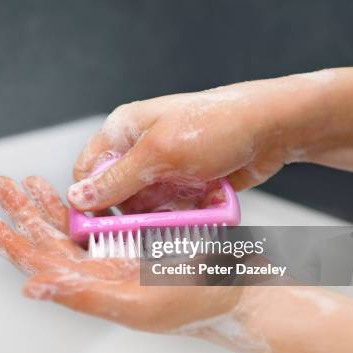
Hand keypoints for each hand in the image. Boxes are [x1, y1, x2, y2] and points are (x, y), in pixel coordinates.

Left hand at [0, 176, 241, 331]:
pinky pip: (98, 218)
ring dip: (46, 203)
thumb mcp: (137, 303)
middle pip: (47, 238)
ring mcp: (114, 254)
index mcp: (91, 285)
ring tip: (26, 182)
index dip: (7, 239)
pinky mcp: (133, 240)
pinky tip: (73, 189)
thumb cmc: (196, 302)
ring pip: (69, 225)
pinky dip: (84, 200)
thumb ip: (82, 296)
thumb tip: (33, 286)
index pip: (36, 260)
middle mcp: (98, 270)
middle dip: (20, 211)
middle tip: (0, 186)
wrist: (237, 290)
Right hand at [68, 77, 320, 211]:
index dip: (89, 199)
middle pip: (115, 193)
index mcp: (123, 130)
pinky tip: (198, 206)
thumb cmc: (217, 125)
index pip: (87, 170)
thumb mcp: (159, 154)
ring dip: (159, 216)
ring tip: (181, 212)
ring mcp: (163, 167)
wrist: (274, 128)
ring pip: (144, 206)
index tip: (96, 227)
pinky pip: (170, 209)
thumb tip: (78, 198)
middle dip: (130, 213)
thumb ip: (116, 179)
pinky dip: (181, 214)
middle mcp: (139, 149)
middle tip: (146, 224)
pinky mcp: (184, 182)